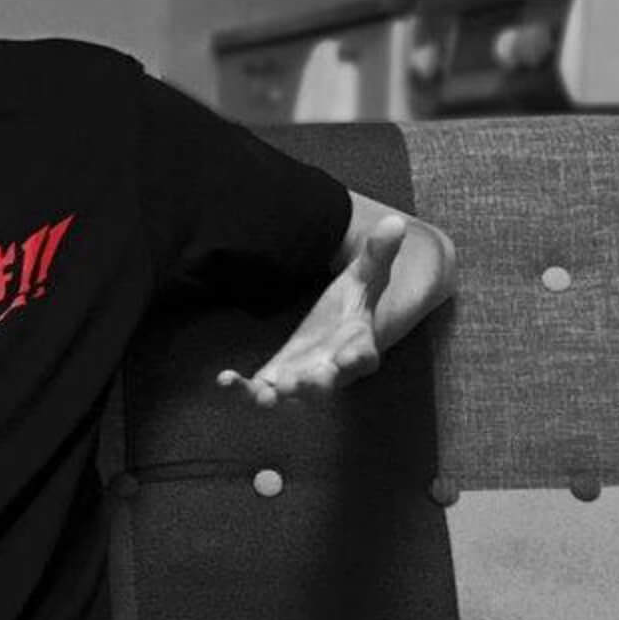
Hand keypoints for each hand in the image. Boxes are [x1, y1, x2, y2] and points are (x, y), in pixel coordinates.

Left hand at [216, 215, 405, 407]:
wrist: (339, 327)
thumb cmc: (355, 304)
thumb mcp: (366, 277)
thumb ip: (377, 255)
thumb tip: (394, 222)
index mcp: (359, 348)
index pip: (363, 357)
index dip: (357, 359)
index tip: (349, 358)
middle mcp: (332, 371)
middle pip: (326, 385)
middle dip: (313, 386)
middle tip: (298, 384)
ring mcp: (304, 379)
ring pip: (291, 397)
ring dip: (275, 398)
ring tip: (262, 396)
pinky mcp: (277, 379)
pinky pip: (259, 391)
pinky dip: (242, 389)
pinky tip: (224, 379)